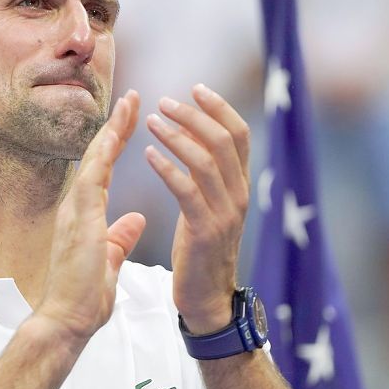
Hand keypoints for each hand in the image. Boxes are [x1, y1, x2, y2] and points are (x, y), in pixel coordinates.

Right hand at [35, 90, 145, 340]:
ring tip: (130, 102)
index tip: (132, 119)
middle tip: (132, 96)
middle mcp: (76, 206)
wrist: (66, 320)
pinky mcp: (79, 219)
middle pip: (97, 155)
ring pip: (94, 159)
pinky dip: (103, 154)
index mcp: (84, 214)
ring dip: (112, 129)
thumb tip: (135, 221)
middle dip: (115, 125)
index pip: (102, 169)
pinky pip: (92, 177)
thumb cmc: (83, 297)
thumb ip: (120, 237)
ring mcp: (75, 210)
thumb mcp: (108, 260)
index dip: (117, 142)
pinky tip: (115, 133)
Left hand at [144, 84, 250, 333]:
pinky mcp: (206, 232)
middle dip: (195, 116)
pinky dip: (168, 168)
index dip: (219, 108)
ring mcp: (225, 214)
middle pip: (224, 141)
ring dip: (177, 137)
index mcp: (240, 186)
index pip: (239, 135)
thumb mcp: (207, 205)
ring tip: (152, 122)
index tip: (195, 88)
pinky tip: (148, 155)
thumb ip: (205, 172)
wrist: (206, 299)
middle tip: (165, 102)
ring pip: (206, 161)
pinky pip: (188, 192)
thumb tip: (194, 133)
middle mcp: (239, 196)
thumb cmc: (200, 250)